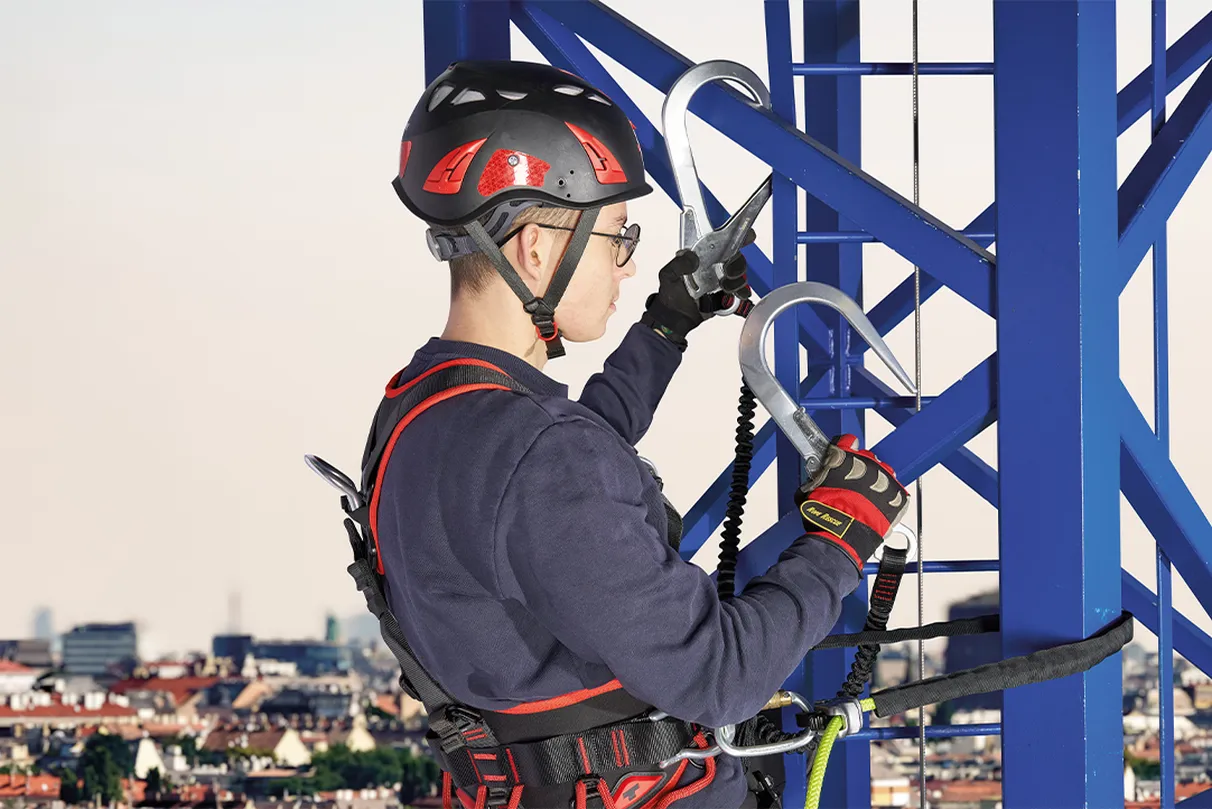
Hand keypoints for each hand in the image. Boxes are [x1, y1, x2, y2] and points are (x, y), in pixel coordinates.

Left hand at [639, 231, 753, 348]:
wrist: (676, 318)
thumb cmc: (671, 295)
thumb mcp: (668, 276)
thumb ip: (678, 264)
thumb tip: (691, 257)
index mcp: (701, 256)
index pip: (720, 242)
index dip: (735, 236)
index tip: (747, 236)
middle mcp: (713, 266)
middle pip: (735, 257)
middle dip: (736, 263)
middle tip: (727, 272)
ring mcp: (721, 279)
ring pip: (739, 274)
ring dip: (737, 280)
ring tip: (724, 287)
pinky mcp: (726, 293)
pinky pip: (740, 290)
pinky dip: (742, 292)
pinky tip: (737, 294)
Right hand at [794, 434, 909, 573]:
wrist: (841, 536)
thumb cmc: (824, 515)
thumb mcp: (808, 490)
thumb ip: (817, 478)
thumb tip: (816, 480)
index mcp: (843, 457)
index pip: (848, 441)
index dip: (844, 449)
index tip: (843, 457)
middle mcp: (866, 463)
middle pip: (867, 457)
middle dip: (861, 468)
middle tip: (852, 484)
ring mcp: (884, 479)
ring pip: (884, 472)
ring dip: (877, 482)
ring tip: (867, 497)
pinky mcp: (897, 497)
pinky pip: (897, 493)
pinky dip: (891, 499)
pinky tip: (879, 507)